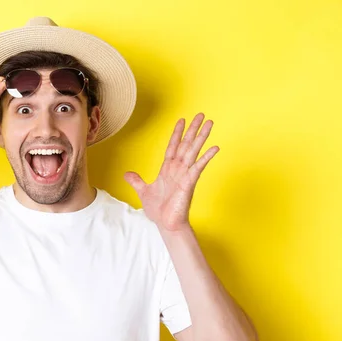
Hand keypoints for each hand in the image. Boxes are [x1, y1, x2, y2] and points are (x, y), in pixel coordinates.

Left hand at [124, 113, 218, 231]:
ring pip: (193, 152)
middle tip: (200, 115)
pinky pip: (198, 167)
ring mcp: (185, 175)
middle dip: (192, 130)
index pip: (173, 147)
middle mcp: (178, 170)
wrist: (166, 225)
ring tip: (210, 123)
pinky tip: (215, 148)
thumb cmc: (159, 210)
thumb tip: (127, 174)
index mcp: (168, 170)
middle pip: (186, 145)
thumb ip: (137, 181)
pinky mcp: (189, 183)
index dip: (177, 134)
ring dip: (201, 137)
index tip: (181, 120)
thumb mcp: (144, 192)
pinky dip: (206, 157)